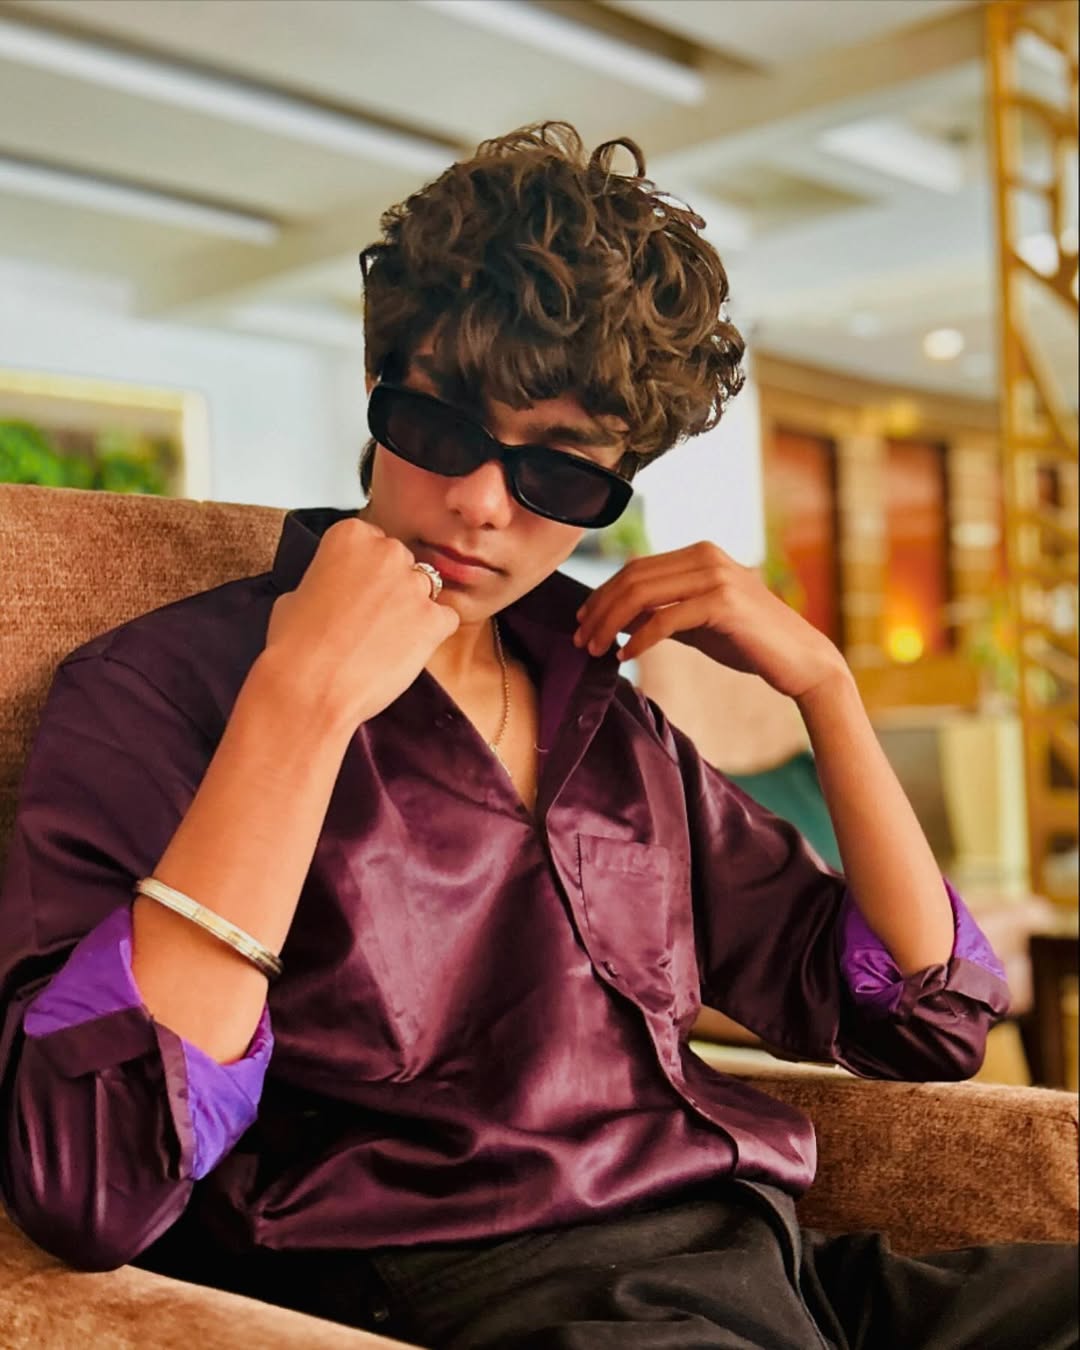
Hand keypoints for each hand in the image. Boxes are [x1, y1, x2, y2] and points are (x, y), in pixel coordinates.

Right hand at [266, 518, 458, 725]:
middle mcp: (387, 551)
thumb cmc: (295, 646)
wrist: (309, 687)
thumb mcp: (296, 593)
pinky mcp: (434, 619)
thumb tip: (336, 587)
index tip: (357, 590)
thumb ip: (327, 578)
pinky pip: (445, 619)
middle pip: (402, 562)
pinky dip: (431, 634)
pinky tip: (404, 651)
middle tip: (369, 619)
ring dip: (411, 609)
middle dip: (391, 587)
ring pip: (426, 589)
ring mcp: (414, 584)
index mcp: (351, 535)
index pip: (374, 542)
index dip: (366, 571)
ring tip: (384, 640)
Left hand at [573, 541, 846, 700]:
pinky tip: (625, 657)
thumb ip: (662, 612)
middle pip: (632, 578)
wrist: (799, 660)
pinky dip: (639, 639)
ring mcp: (717, 576)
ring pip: (643, 595)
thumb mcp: (696, 622)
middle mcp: (707, 556)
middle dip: (599, 610)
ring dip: (611, 625)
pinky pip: (665, 618)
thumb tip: (617, 619)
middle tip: (580, 641)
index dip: (602, 595)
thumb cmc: (747, 642)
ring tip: (595, 651)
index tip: (582, 622)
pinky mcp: (724, 602)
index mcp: (700, 554)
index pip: (635, 568)